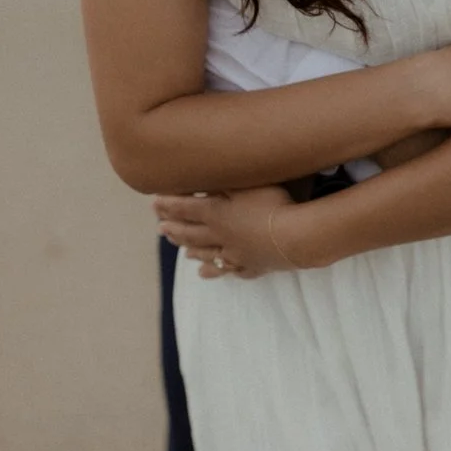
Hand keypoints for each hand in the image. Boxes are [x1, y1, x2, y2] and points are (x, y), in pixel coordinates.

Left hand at [154, 187, 297, 278]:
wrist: (296, 237)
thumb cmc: (272, 204)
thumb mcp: (246, 184)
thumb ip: (222, 180)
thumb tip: (200, 177)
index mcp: (216, 213)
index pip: (185, 208)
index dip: (168, 205)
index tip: (154, 203)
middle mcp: (220, 236)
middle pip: (192, 233)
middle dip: (175, 229)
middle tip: (160, 229)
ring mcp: (235, 254)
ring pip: (207, 254)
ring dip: (191, 251)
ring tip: (181, 252)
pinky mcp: (251, 266)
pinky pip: (228, 271)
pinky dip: (215, 272)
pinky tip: (205, 274)